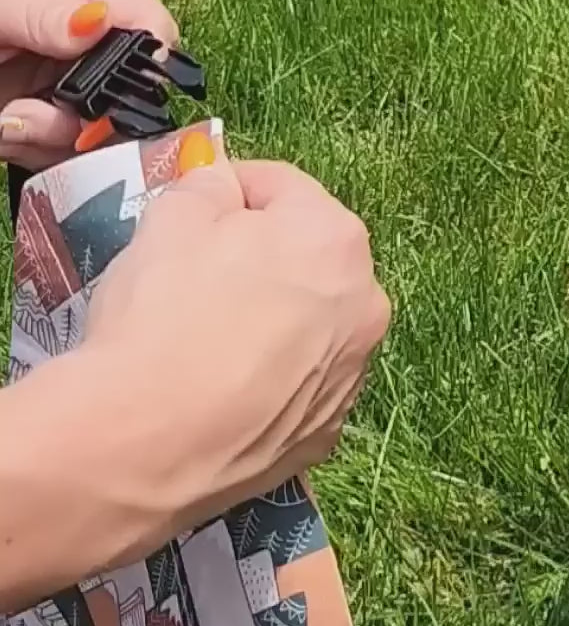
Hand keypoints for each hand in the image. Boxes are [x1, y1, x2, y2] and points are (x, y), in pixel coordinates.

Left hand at [0, 0, 176, 168]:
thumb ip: (43, 11)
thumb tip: (102, 21)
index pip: (154, 28)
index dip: (143, 72)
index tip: (105, 101)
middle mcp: (93, 32)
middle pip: (134, 94)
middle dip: (87, 119)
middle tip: (29, 117)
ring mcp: (72, 75)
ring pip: (101, 133)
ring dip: (50, 139)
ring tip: (7, 121)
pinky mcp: (50, 110)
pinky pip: (64, 150)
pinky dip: (32, 149)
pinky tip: (4, 127)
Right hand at [83, 155, 390, 533]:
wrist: (147, 443)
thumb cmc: (163, 316)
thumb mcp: (171, 218)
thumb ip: (206, 186)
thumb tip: (219, 182)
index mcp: (335, 238)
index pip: (283, 187)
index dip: (230, 189)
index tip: (193, 205)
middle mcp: (364, 305)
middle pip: (306, 257)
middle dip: (258, 255)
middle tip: (194, 271)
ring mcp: (351, 375)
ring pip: (308, 323)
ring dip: (270, 317)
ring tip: (204, 335)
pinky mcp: (326, 433)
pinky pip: (298, 384)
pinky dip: (268, 378)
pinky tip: (219, 386)